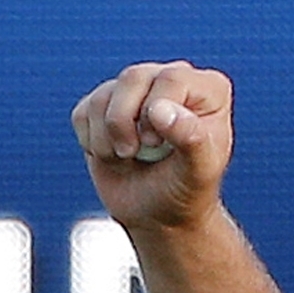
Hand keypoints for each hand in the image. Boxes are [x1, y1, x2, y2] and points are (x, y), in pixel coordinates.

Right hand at [71, 61, 234, 231]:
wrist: (160, 215)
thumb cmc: (188, 190)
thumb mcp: (198, 172)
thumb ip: (190, 139)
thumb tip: (159, 109)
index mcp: (209, 90)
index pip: (172, 78)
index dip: (156, 112)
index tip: (157, 144)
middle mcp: (173, 80)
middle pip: (133, 77)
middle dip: (125, 122)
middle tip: (135, 152)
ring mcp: (139, 89)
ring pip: (104, 95)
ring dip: (107, 137)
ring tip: (127, 157)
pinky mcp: (105, 105)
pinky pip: (84, 111)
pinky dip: (91, 140)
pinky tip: (113, 156)